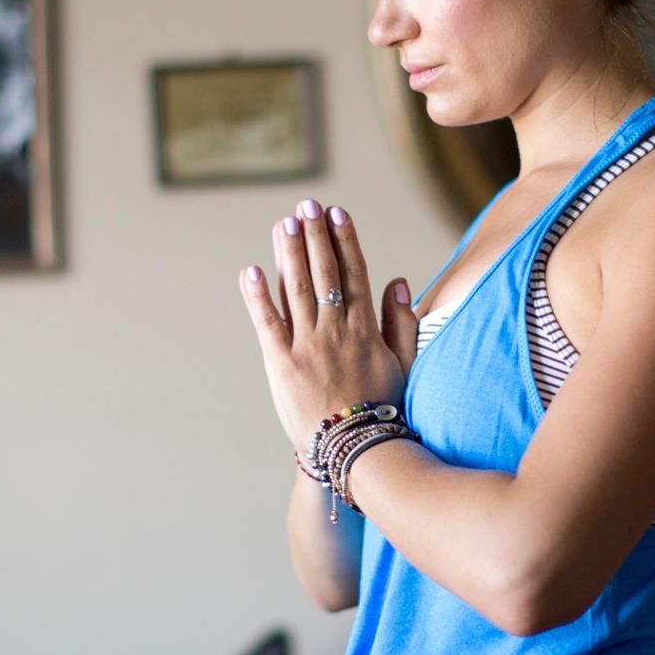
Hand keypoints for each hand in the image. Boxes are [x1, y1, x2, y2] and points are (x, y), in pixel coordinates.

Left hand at [239, 199, 417, 452]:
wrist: (357, 449)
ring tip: (283, 223)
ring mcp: (307, 344)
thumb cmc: (384, 409)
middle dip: (314, 236)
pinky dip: (258, 296)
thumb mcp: (404, 364)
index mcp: (365, 328)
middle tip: (306, 205)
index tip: (337, 213)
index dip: (345, 240)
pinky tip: (250, 271)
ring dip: (288, 253)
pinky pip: (267, 323)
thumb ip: (402, 322)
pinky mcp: (281, 363)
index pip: (355, 273)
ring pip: (296, 288)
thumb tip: (399, 280)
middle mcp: (336, 329)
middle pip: (324, 272)